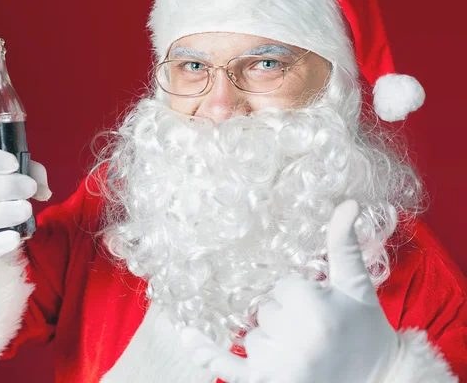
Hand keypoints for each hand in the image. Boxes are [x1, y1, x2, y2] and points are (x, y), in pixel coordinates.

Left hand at [181, 200, 398, 382]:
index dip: (302, 297)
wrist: (379, 382)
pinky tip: (187, 335)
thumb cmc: (368, 332)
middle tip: (317, 336)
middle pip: (265, 310)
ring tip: (308, 354)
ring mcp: (278, 364)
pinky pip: (228, 366)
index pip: (283, 287)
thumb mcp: (357, 287)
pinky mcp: (267, 382)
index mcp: (314, 310)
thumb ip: (345, 244)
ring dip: (273, 341)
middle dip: (286, 319)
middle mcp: (293, 338)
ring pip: (253, 334)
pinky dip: (208, 353)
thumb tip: (349, 202)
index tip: (324, 314)